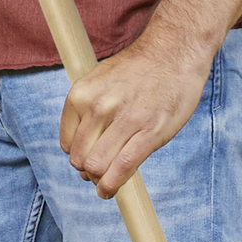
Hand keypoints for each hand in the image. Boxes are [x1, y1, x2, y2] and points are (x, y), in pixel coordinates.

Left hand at [62, 33, 211, 200]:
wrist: (174, 51)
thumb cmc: (140, 68)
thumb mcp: (100, 80)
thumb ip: (88, 108)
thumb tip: (82, 143)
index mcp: (81, 95)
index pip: (67, 143)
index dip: (77, 155)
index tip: (88, 158)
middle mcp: (98, 108)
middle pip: (79, 159)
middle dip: (88, 170)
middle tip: (99, 172)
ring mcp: (124, 121)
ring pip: (97, 167)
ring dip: (99, 180)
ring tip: (105, 183)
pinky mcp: (149, 132)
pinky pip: (123, 168)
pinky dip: (113, 185)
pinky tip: (110, 190)